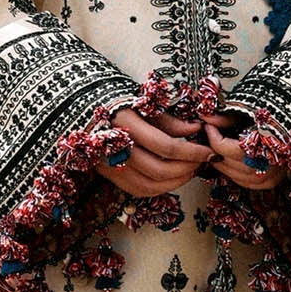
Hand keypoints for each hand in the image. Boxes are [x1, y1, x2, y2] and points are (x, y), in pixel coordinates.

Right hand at [95, 107, 215, 197]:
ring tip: (189, 171)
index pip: (166, 147)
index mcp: (125, 123)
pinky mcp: (106, 174)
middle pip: (159, 170)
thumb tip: (196, 130)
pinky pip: (135, 189)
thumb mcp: (144, 104)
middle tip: (201, 162)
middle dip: (186, 169)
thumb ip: (170, 121)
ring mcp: (108, 163)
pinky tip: (170, 179)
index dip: (192, 152)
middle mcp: (115, 146)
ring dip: (174, 183)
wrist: (82, 109)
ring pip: (148, 186)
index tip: (208, 151)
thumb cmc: (118, 102)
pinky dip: (157, 189)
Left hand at [200, 111, 286, 191]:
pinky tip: (232, 161)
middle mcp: (268, 164)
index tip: (207, 126)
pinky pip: (243, 182)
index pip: (224, 147)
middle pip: (226, 163)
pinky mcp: (270, 182)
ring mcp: (269, 176)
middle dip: (214, 150)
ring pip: (233, 175)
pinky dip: (234, 172)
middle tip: (211, 137)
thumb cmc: (274, 119)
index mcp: (264, 142)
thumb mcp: (249, 114)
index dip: (212, 136)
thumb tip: (204, 117)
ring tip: (220, 148)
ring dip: (222, 163)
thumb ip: (226, 118)